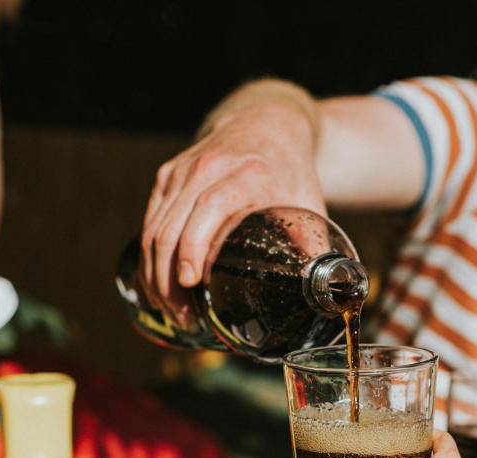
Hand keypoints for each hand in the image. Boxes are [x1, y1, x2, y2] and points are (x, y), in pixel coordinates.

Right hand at [140, 99, 325, 319]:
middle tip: (183, 315)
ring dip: (155, 275)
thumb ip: (315, 245)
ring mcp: (180, 171)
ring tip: (171, 308)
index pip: (209, 207)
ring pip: (153, 229)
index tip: (191, 281)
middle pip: (171, 226)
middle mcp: (207, 167)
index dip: (194, 246)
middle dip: (169, 278)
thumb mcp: (308, 202)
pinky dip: (149, 258)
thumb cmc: (288, 169)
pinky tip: (159, 284)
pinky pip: (148, 223)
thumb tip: (327, 290)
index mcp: (246, 173)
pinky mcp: (165, 177)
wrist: (265, 123)